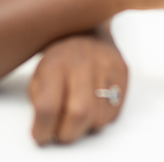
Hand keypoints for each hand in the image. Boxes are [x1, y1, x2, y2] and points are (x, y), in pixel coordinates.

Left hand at [28, 25, 127, 145]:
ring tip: (77, 112)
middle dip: (68, 133)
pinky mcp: (123, 70)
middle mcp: (83, 62)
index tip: (41, 136)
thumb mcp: (39, 76)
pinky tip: (93, 103)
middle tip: (62, 132)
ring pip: (100, 117)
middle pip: (79, 114)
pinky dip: (101, 116)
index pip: (48, 107)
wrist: (86, 28)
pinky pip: (115, 111)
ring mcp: (107, 65)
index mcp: (55, 64)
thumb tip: (47, 128)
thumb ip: (41, 103)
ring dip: (86, 125)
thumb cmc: (60, 59)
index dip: (42, 130)